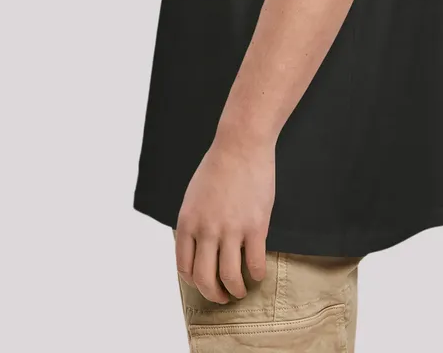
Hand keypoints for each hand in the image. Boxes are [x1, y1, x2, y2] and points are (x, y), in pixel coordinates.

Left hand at [174, 126, 274, 303]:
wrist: (241, 145)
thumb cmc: (218, 166)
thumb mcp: (193, 196)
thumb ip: (193, 223)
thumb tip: (197, 249)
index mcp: (188, 222)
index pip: (184, 267)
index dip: (194, 281)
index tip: (204, 283)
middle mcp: (206, 230)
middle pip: (204, 279)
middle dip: (214, 294)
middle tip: (223, 297)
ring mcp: (231, 229)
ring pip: (229, 277)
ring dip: (236, 290)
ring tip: (241, 290)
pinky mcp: (255, 226)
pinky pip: (255, 263)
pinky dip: (257, 275)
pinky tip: (258, 273)